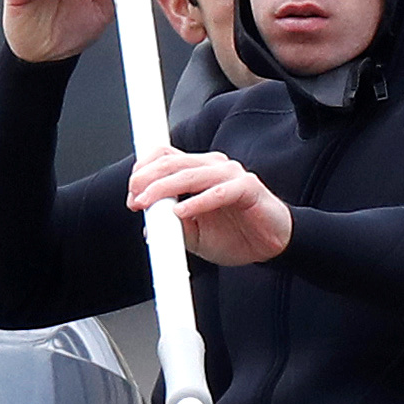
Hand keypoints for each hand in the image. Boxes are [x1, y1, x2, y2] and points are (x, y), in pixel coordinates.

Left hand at [128, 144, 291, 265]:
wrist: (270, 246)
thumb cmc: (237, 235)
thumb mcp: (195, 235)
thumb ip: (173, 226)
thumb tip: (150, 227)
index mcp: (198, 172)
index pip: (166, 157)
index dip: (144, 170)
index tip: (132, 194)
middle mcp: (213, 167)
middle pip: (173, 162)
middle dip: (148, 180)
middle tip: (135, 199)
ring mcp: (231, 175)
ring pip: (190, 174)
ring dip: (165, 188)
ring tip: (150, 205)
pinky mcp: (248, 187)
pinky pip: (219, 191)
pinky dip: (198, 202)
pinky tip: (182, 212)